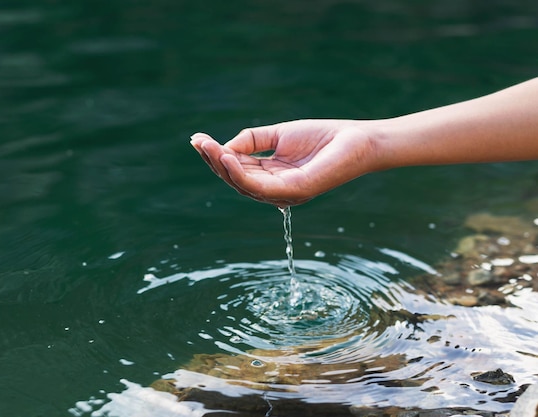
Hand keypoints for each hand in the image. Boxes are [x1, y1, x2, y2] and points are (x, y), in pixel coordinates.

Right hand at [190, 119, 378, 206]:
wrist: (357, 139)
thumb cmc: (322, 138)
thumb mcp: (279, 135)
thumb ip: (251, 140)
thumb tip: (224, 147)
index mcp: (271, 177)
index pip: (237, 169)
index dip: (216, 155)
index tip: (197, 139)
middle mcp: (275, 190)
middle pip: (236, 179)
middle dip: (214, 161)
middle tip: (197, 141)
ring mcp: (284, 194)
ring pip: (243, 184)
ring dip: (222, 166)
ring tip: (207, 147)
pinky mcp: (295, 192)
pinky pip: (260, 185)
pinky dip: (240, 172)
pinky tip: (227, 156)